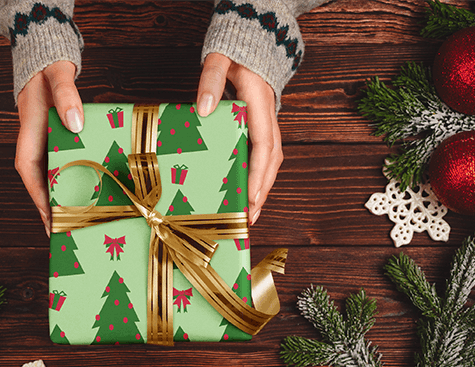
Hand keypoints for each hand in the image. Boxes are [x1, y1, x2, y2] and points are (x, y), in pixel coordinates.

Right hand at [16, 60, 82, 235]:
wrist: (46, 58)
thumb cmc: (49, 68)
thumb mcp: (58, 77)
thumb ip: (66, 96)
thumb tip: (75, 123)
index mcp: (30, 132)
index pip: (29, 171)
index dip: (38, 197)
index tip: (49, 219)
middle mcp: (35, 143)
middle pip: (40, 181)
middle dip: (51, 207)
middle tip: (66, 231)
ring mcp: (45, 143)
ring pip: (51, 176)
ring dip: (61, 197)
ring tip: (77, 221)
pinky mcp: (56, 141)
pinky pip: (62, 164)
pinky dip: (71, 180)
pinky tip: (86, 193)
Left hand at [196, 53, 282, 225]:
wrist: (252, 41)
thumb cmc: (235, 53)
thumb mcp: (220, 60)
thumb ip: (211, 80)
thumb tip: (204, 109)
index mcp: (260, 104)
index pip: (263, 145)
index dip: (258, 173)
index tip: (251, 196)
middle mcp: (268, 118)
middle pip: (271, 160)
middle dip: (262, 190)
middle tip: (251, 217)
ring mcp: (267, 123)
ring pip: (270, 160)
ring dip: (262, 186)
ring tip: (250, 213)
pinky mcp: (261, 126)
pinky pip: (263, 155)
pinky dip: (259, 175)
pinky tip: (248, 191)